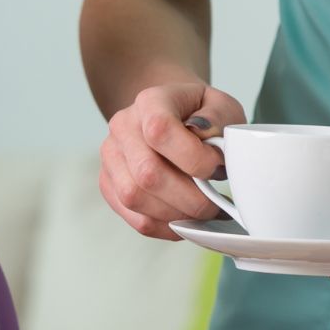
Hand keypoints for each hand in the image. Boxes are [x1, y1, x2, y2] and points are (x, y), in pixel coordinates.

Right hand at [98, 83, 248, 240]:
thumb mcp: (220, 105)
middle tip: (214, 204)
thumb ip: (220, 122)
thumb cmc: (198, 113)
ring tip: (202, 212)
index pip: (159, 131)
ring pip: (135, 199)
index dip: (193, 158)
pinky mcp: (109, 185)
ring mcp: (111, 157)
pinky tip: (186, 220)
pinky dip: (166, 227)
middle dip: (189, 198)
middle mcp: (123, 127)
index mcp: (150, 102)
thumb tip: (212, 151)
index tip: (217, 168)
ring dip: (176, 215)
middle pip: (146, 173)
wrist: (171, 114)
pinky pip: (135, 218)